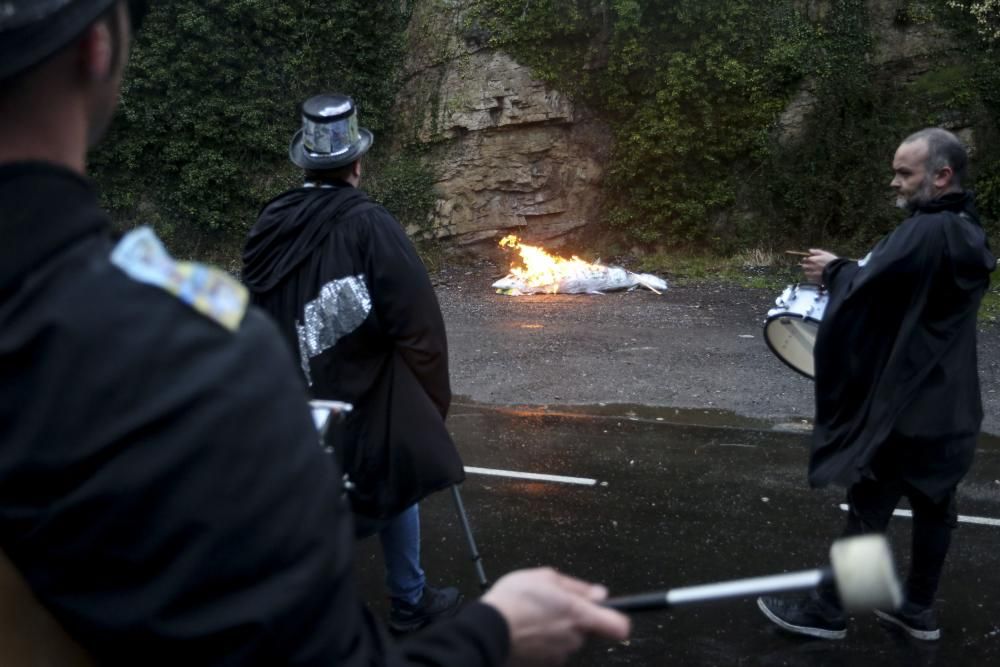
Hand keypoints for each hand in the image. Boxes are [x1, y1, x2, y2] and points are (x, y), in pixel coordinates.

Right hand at [482, 568, 630, 665]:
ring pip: (567, 639)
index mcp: (579, 614)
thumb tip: (599, 593)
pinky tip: (526, 628)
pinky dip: (542, 640)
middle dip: (574, 617)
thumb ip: (577, 586)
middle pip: (586, 629)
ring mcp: (559, 654)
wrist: (487, 629)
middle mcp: (574, 638)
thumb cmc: (514, 600)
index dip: (617, 618)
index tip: (608, 611)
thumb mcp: (546, 577)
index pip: (618, 626)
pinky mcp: (544, 663)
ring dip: (556, 628)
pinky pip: (551, 649)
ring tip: (533, 615)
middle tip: (551, 603)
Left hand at [801, 249, 837, 284]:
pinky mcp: (816, 280)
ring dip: (807, 271)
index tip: (807, 259)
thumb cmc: (832, 261)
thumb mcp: (826, 254)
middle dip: (805, 265)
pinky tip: (814, 276)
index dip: (805, 259)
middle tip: (808, 265)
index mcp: (813, 260)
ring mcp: (813, 274)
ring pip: (806, 273)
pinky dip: (810, 277)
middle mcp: (811, 267)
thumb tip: (810, 250)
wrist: (837, 271)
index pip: (805, 259)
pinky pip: (810, 279)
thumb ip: (817, 252)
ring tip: (811, 271)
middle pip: (804, 266)